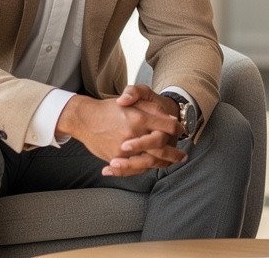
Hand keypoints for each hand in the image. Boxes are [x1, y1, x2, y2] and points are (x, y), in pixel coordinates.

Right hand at [57, 91, 186, 177]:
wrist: (85, 119)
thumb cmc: (110, 108)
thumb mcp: (133, 101)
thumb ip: (151, 109)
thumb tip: (169, 118)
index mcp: (140, 118)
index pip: (167, 126)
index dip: (177, 128)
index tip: (181, 130)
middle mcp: (134, 134)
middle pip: (161, 148)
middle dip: (174, 153)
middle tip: (183, 156)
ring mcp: (124, 149)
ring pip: (149, 161)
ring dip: (163, 163)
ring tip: (171, 164)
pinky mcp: (115, 158)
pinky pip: (133, 168)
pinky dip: (145, 168)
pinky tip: (151, 167)